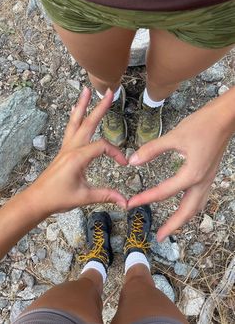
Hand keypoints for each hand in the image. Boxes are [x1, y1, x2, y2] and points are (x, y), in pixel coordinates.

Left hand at [25, 87, 126, 217]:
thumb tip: (125, 201)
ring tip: (86, 91)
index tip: (124, 164)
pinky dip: (74, 117)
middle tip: (108, 92)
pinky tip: (74, 110)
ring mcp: (66, 147)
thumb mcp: (84, 197)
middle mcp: (71, 148)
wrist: (37, 199)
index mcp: (77, 157)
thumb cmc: (57, 197)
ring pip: (75, 122)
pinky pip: (69, 129)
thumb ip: (106, 195)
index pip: (102, 147)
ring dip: (82, 105)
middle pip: (88, 123)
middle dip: (99, 107)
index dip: (116, 153)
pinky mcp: (64, 151)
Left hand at [128, 97, 232, 241]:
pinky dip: (191, 207)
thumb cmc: (202, 125)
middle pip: (187, 212)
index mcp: (191, 174)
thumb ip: (152, 150)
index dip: (144, 198)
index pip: (163, 192)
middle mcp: (201, 182)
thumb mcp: (174, 137)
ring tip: (171, 227)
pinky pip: (200, 198)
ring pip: (196, 207)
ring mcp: (207, 179)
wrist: (226, 118)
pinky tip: (184, 205)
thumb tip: (133, 161)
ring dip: (183, 219)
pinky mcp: (209, 174)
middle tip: (159, 237)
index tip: (130, 205)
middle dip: (173, 226)